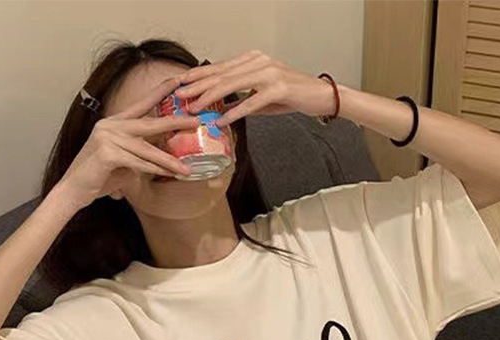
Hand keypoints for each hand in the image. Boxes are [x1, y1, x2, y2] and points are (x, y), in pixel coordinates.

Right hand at [56, 76, 200, 206]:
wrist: (73, 190)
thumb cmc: (99, 177)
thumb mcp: (123, 160)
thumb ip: (140, 153)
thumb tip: (164, 155)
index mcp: (114, 122)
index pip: (141, 104)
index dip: (160, 91)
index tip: (178, 81)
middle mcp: (110, 125)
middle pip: (149, 122)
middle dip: (174, 122)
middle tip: (196, 121)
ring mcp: (107, 137)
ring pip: (146, 149)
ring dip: (168, 160)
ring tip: (186, 168)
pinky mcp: (106, 153)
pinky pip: (137, 162)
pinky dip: (152, 170)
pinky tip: (166, 175)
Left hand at [173, 50, 336, 128]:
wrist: (321, 96)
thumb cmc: (293, 95)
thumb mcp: (262, 96)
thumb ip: (242, 98)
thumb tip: (221, 109)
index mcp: (253, 60)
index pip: (220, 68)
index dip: (198, 76)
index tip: (180, 85)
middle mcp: (259, 62)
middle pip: (221, 75)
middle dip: (197, 87)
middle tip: (178, 97)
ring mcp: (268, 73)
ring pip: (231, 85)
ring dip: (209, 99)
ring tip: (193, 109)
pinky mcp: (278, 88)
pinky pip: (250, 102)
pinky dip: (234, 112)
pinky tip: (221, 120)